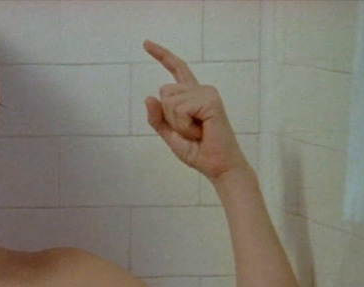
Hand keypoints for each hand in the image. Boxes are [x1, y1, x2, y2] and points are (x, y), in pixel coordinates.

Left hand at [143, 40, 247, 180]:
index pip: (176, 69)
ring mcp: (207, 93)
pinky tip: (200, 131)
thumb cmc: (198, 151)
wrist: (217, 166)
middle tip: (189, 130)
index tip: (145, 43)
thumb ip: (157, 118)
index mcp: (191, 95)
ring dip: (177, 123)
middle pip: (164, 91)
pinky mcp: (211, 100)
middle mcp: (200, 90)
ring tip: (196, 131)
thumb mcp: (170, 135)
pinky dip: (184, 126)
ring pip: (169, 100)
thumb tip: (148, 97)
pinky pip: (180, 109)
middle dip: (168, 116)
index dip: (161, 55)